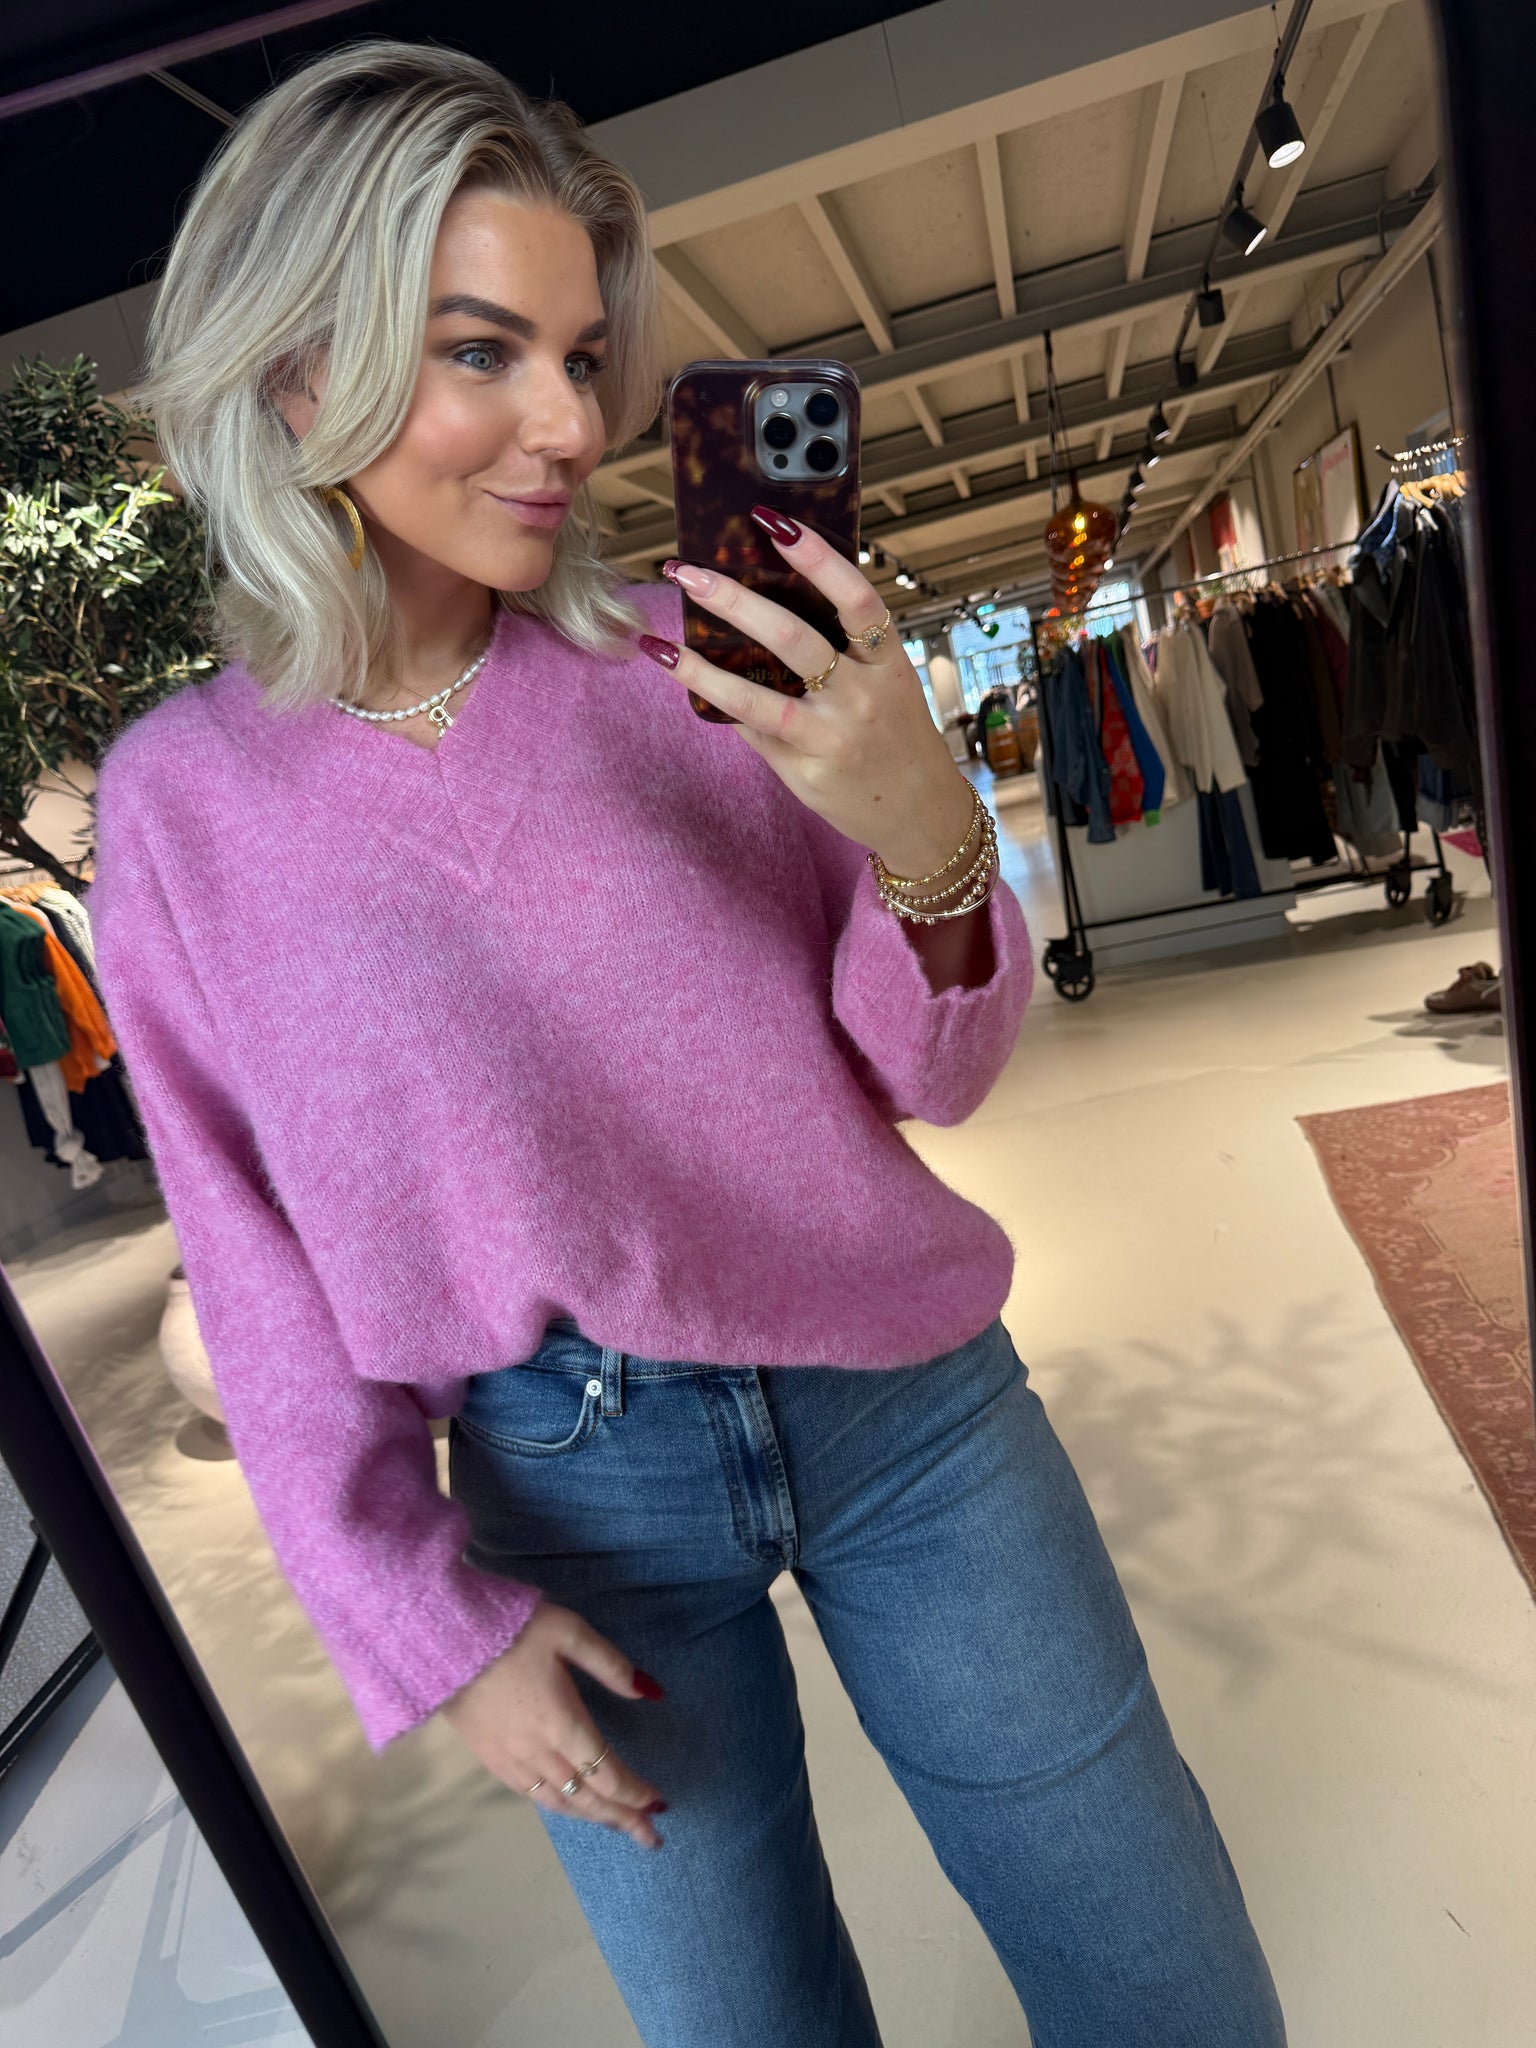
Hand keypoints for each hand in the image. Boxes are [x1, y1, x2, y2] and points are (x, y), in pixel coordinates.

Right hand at [437, 1602, 667, 1848]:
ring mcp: (512, 1761)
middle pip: (588, 1798)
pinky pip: (533, 1796)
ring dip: (593, 1818)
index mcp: (563, 1723)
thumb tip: (651, 1692)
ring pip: (560, 1803)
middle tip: (651, 1837)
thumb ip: (610, 1664)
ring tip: (618, 1826)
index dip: (635, 1793)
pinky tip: (569, 1807)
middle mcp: (540, 1752)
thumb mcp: (569, 1631)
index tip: (658, 1802)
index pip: (608, 1773)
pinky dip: (559, 1807)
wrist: (443, 1639)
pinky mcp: (491, 1760)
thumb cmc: (512, 1629)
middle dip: (623, 1818)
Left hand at [638, 507, 974, 878]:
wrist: (923, 814)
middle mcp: (862, 696)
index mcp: (888, 662)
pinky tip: (688, 682)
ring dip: (703, 667)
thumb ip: (842, 651)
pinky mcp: (806, 770)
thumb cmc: (898, 738)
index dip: (817, 556)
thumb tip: (766, 609)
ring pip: (758, 697)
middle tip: (688, 572)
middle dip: (734, 600)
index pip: (856, 598)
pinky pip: (754, 731)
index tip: (774, 522)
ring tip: (662, 644)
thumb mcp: (888, 685)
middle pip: (793, 638)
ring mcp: (831, 736)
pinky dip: (721, 705)